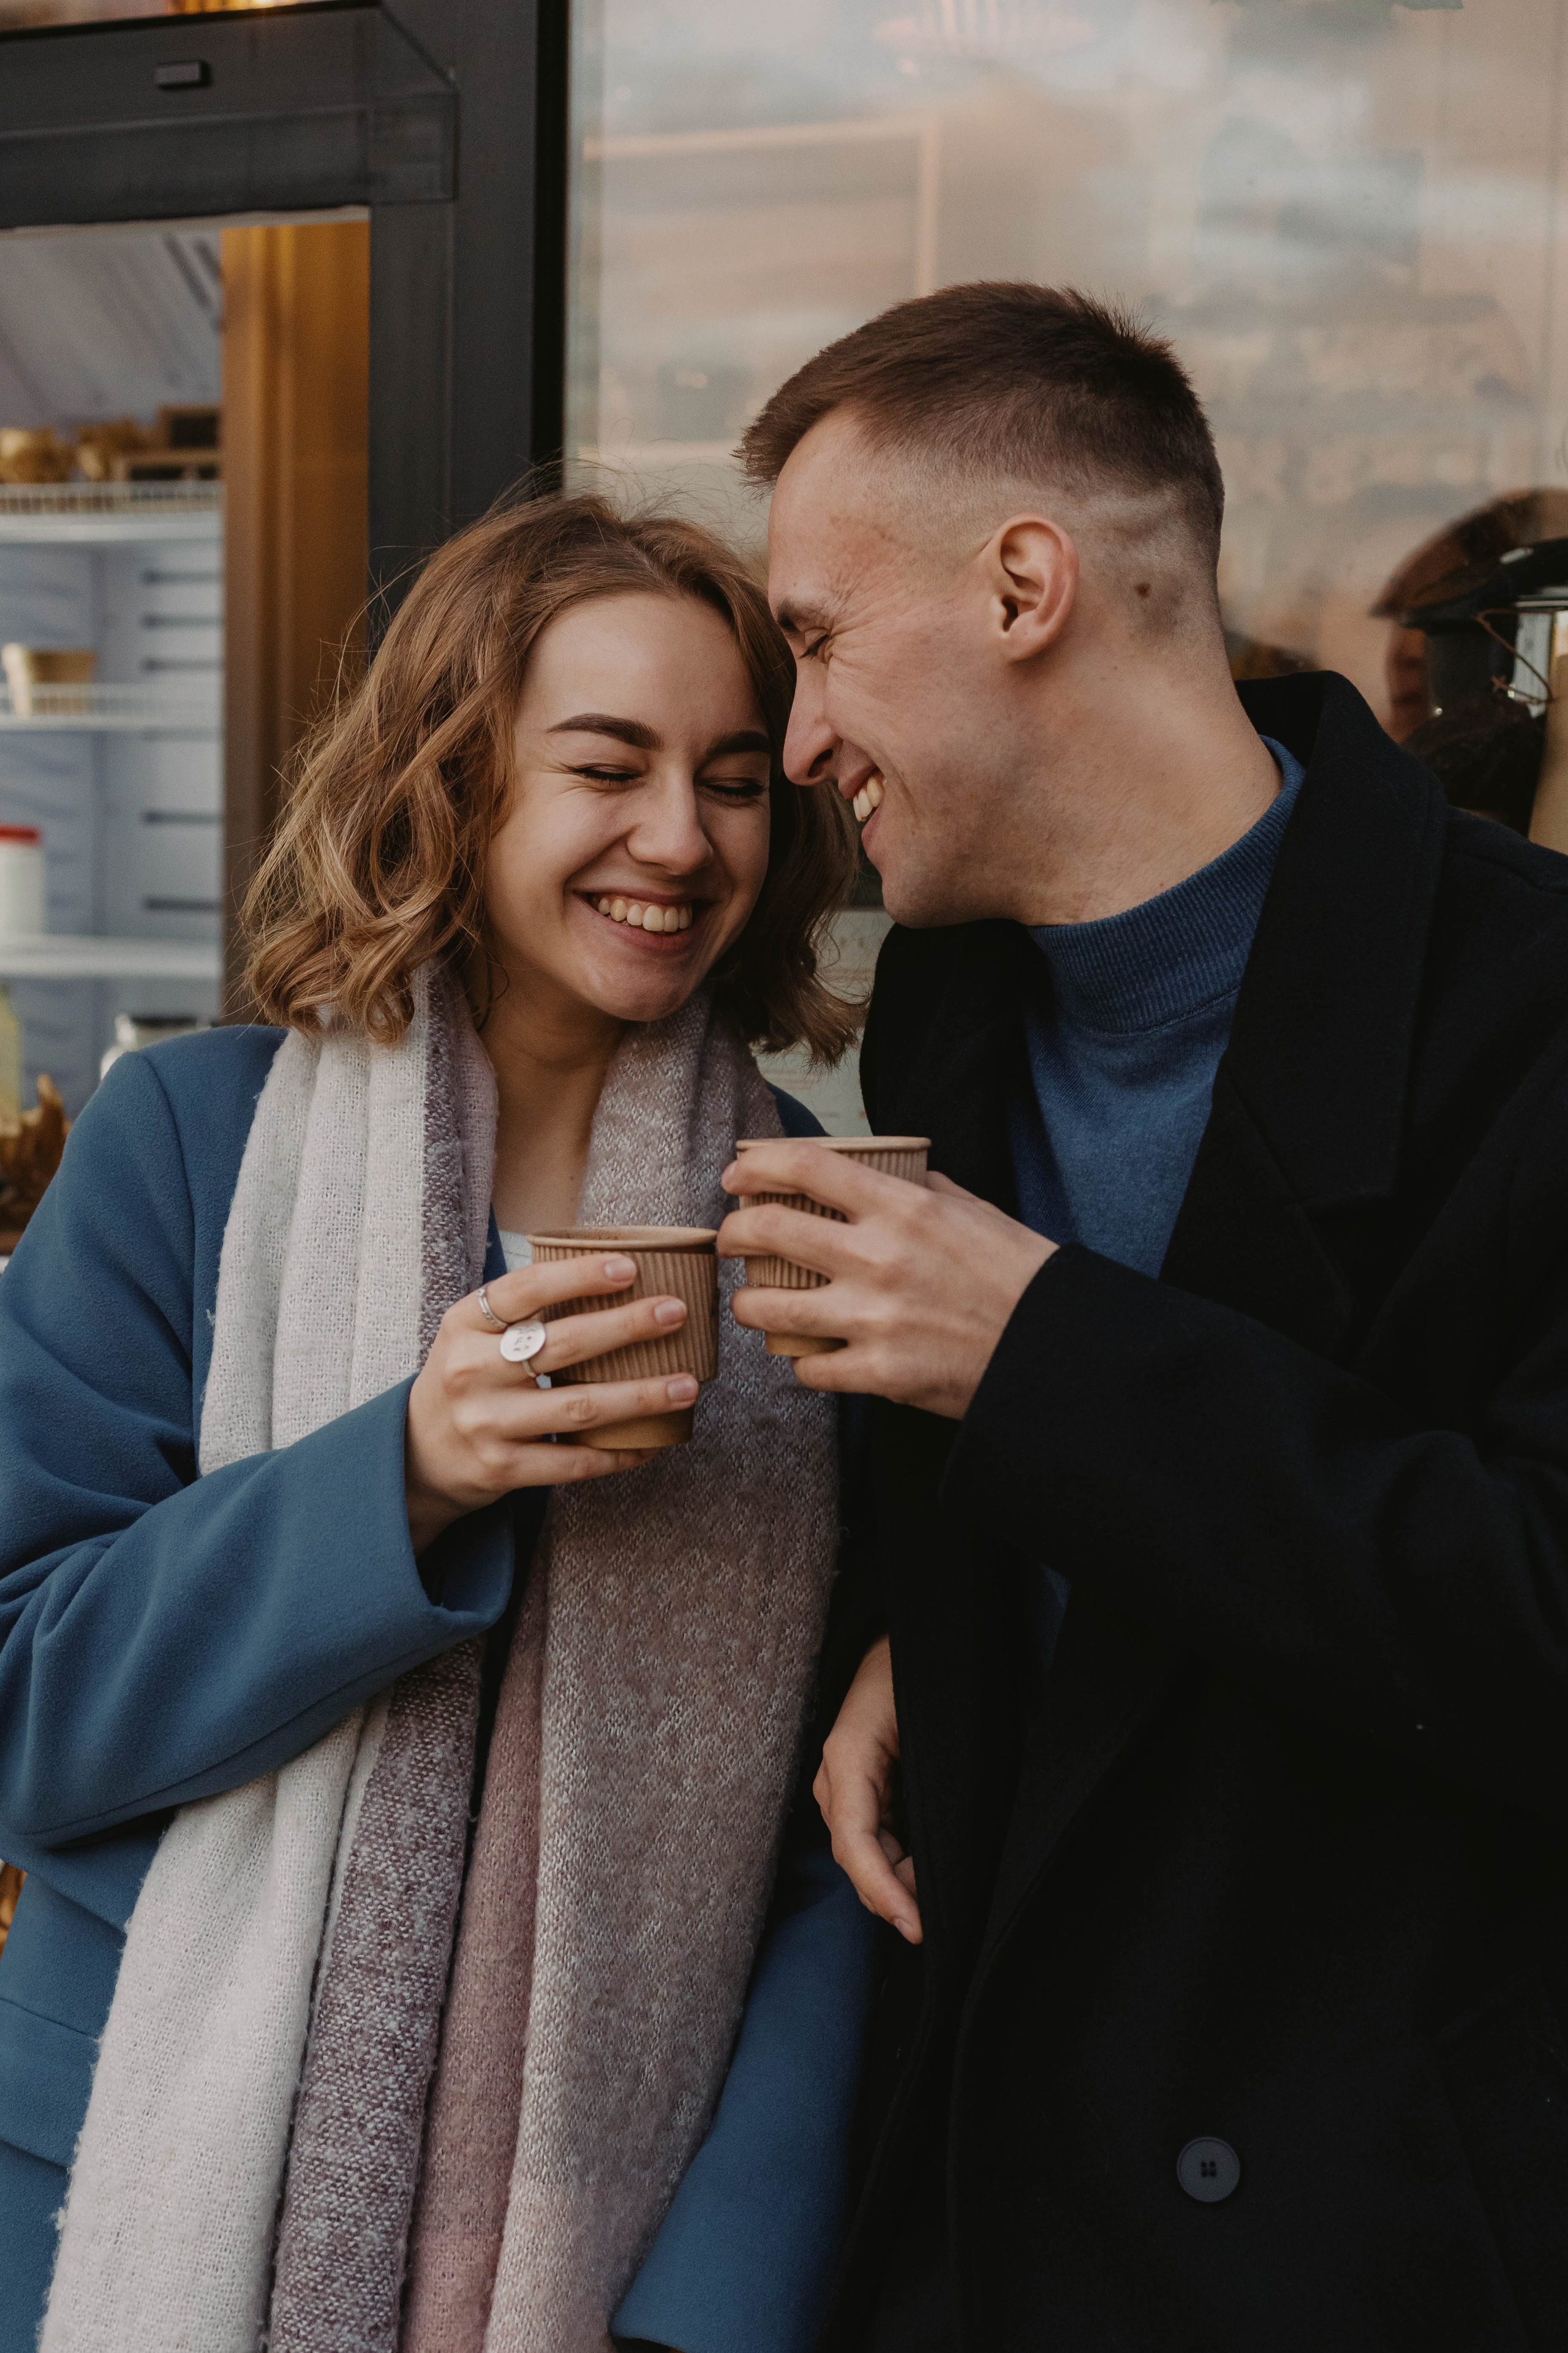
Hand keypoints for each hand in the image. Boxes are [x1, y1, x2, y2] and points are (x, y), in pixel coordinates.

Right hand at [405, 1254, 695, 1551]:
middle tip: (676, 1312)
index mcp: (464, 1324)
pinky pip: (574, 1462)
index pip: (524, 1290)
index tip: (631, 1267)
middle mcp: (470, 1371)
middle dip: (626, 1327)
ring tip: (687, 1384)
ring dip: (640, 1396)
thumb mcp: (474, 1333)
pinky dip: (620, 1453)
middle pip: (561, 1345)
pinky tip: (655, 1442)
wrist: (418, 1452)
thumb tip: (619, 1274)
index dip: (579, 1276)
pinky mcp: (503, 1469)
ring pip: (577, 1406)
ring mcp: (486, 1423)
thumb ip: (525, 1309)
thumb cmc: (468, 1377)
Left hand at [717, 1145, 1054, 1417]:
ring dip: (748, 1305)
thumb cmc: (1017, 1273)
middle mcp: (878, 1258)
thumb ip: (920, 1188)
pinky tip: (812, 1355)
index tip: (737, 1174)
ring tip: (752, 1305)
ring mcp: (873, 1319)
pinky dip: (802, 1362)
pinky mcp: (878, 1373)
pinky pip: (807, 1368)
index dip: (758, 1165)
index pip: (808, 1167)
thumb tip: (882, 1173)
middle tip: (729, 1239)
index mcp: (903, 1207)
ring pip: (768, 1308)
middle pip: (768, 1231)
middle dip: (732, 1233)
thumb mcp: (973, 1209)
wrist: (1053, 1347)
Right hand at [815, 1637, 920, 1942]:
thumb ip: (933, 1787)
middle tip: (942, 1922)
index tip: (915, 1927)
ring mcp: (842, 1784)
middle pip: (858, 1859)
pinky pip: (873, 1840)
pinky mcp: (858, 1789)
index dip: (883, 1891)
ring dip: (900, 1882)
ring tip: (939, 1900)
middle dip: (896, 1896)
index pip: (855, 1844)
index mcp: (848, 1757)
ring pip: (865, 1855)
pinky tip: (924, 1876)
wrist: (904, 1638)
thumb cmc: (919, 1673)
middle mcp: (836, 1777)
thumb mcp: (932, 1725)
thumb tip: (943, 1853)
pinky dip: (898, 1865)